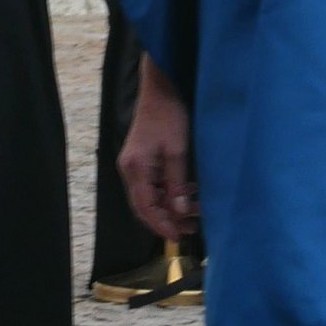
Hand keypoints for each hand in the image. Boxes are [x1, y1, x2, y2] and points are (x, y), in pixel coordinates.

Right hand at [118, 57, 199, 241]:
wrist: (160, 87)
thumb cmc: (169, 115)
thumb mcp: (177, 149)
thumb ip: (177, 182)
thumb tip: (181, 212)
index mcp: (135, 168)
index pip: (145, 208)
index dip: (162, 225)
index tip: (180, 237)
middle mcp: (130, 169)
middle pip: (145, 205)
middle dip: (167, 219)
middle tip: (192, 229)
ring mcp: (134, 164)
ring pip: (150, 196)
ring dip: (171, 207)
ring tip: (196, 213)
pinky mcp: (141, 159)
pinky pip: (153, 184)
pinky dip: (169, 193)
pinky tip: (189, 192)